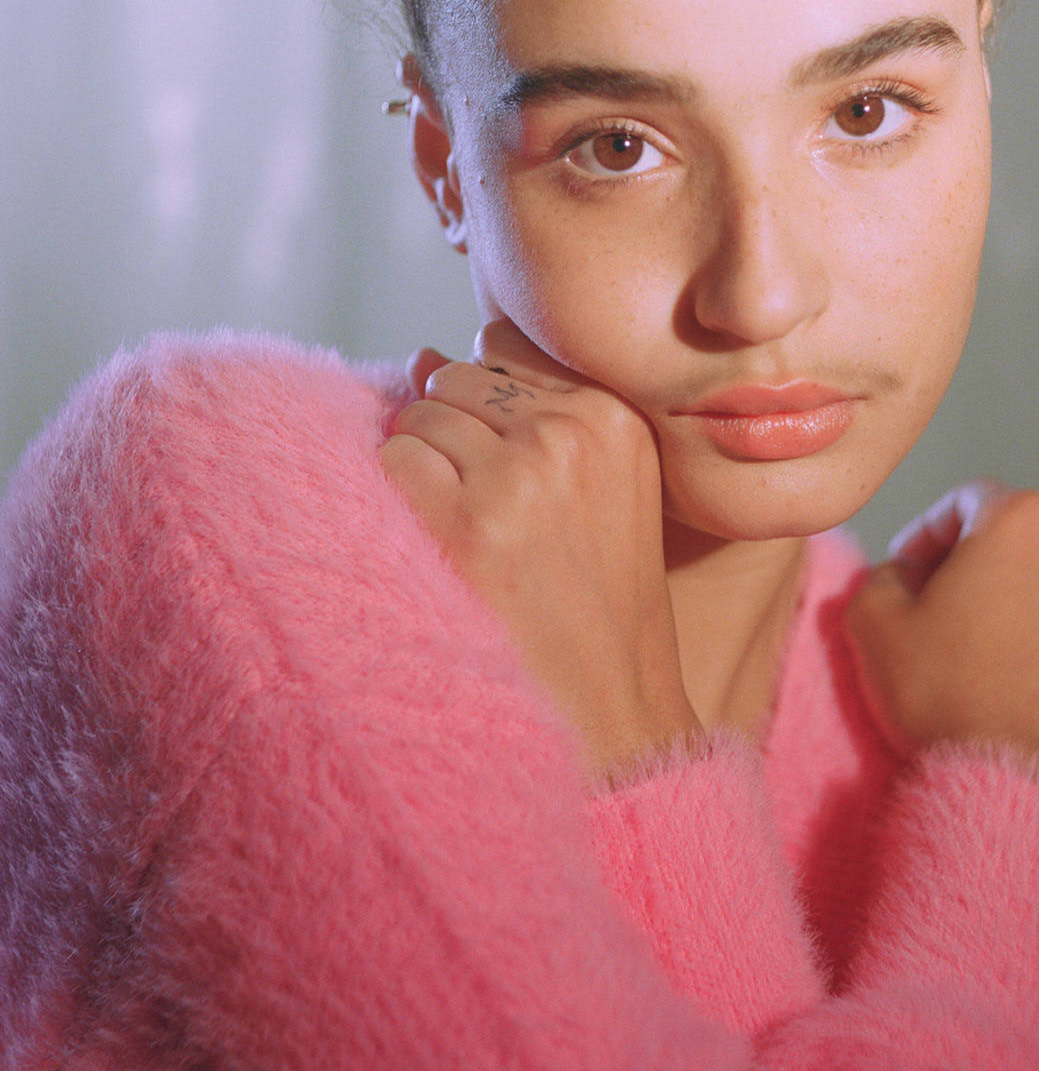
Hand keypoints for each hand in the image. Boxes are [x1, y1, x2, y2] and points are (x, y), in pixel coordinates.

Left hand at [379, 319, 703, 779]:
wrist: (612, 718)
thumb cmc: (597, 608)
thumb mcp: (598, 493)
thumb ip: (524, 415)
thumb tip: (424, 355)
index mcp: (616, 416)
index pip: (505, 352)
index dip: (485, 410)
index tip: (497, 471)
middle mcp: (572, 431)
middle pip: (455, 382)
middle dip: (449, 437)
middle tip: (480, 518)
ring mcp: (518, 474)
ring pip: (417, 417)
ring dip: (419, 471)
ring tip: (465, 541)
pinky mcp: (466, 523)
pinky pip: (390, 462)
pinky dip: (392, 502)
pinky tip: (434, 552)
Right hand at [842, 482, 1038, 816]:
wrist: (1012, 788)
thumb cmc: (944, 697)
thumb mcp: (871, 620)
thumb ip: (880, 574)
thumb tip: (900, 578)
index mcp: (1021, 522)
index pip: (966, 500)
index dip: (926, 533)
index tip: (907, 570)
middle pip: (1015, 539)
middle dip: (974, 565)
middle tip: (935, 610)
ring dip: (1013, 604)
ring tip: (973, 655)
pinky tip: (1009, 684)